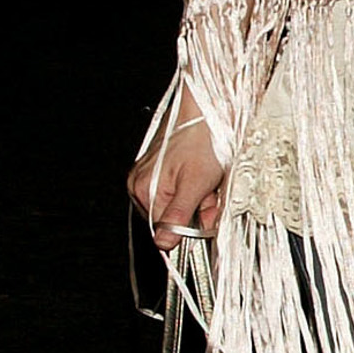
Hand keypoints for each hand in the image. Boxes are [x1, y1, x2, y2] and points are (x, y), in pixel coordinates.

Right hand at [128, 93, 229, 250]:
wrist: (208, 109)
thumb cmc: (202, 139)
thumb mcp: (196, 183)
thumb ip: (178, 216)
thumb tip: (163, 243)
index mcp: (144, 190)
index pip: (164, 230)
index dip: (191, 227)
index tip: (208, 214)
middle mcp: (142, 184)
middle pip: (173, 217)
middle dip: (199, 210)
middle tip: (212, 192)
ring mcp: (152, 176)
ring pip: (182, 204)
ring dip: (203, 198)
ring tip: (211, 180)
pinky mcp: (165, 170)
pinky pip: (183, 190)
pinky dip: (200, 187)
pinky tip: (207, 175)